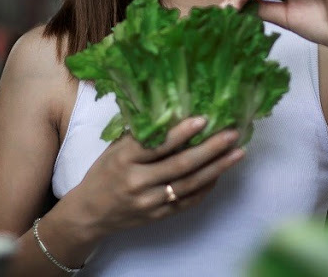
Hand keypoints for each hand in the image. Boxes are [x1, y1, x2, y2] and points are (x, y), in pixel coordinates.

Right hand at [72, 117, 243, 236]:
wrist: (90, 213)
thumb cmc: (104, 172)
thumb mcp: (115, 148)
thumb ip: (140, 135)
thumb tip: (173, 111)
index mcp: (124, 159)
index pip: (157, 145)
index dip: (181, 133)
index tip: (203, 119)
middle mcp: (138, 182)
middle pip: (180, 165)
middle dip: (210, 149)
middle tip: (232, 134)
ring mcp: (150, 202)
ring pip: (189, 184)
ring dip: (217, 168)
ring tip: (237, 153)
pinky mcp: (159, 215)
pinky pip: (188, 201)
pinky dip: (206, 187)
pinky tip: (220, 173)